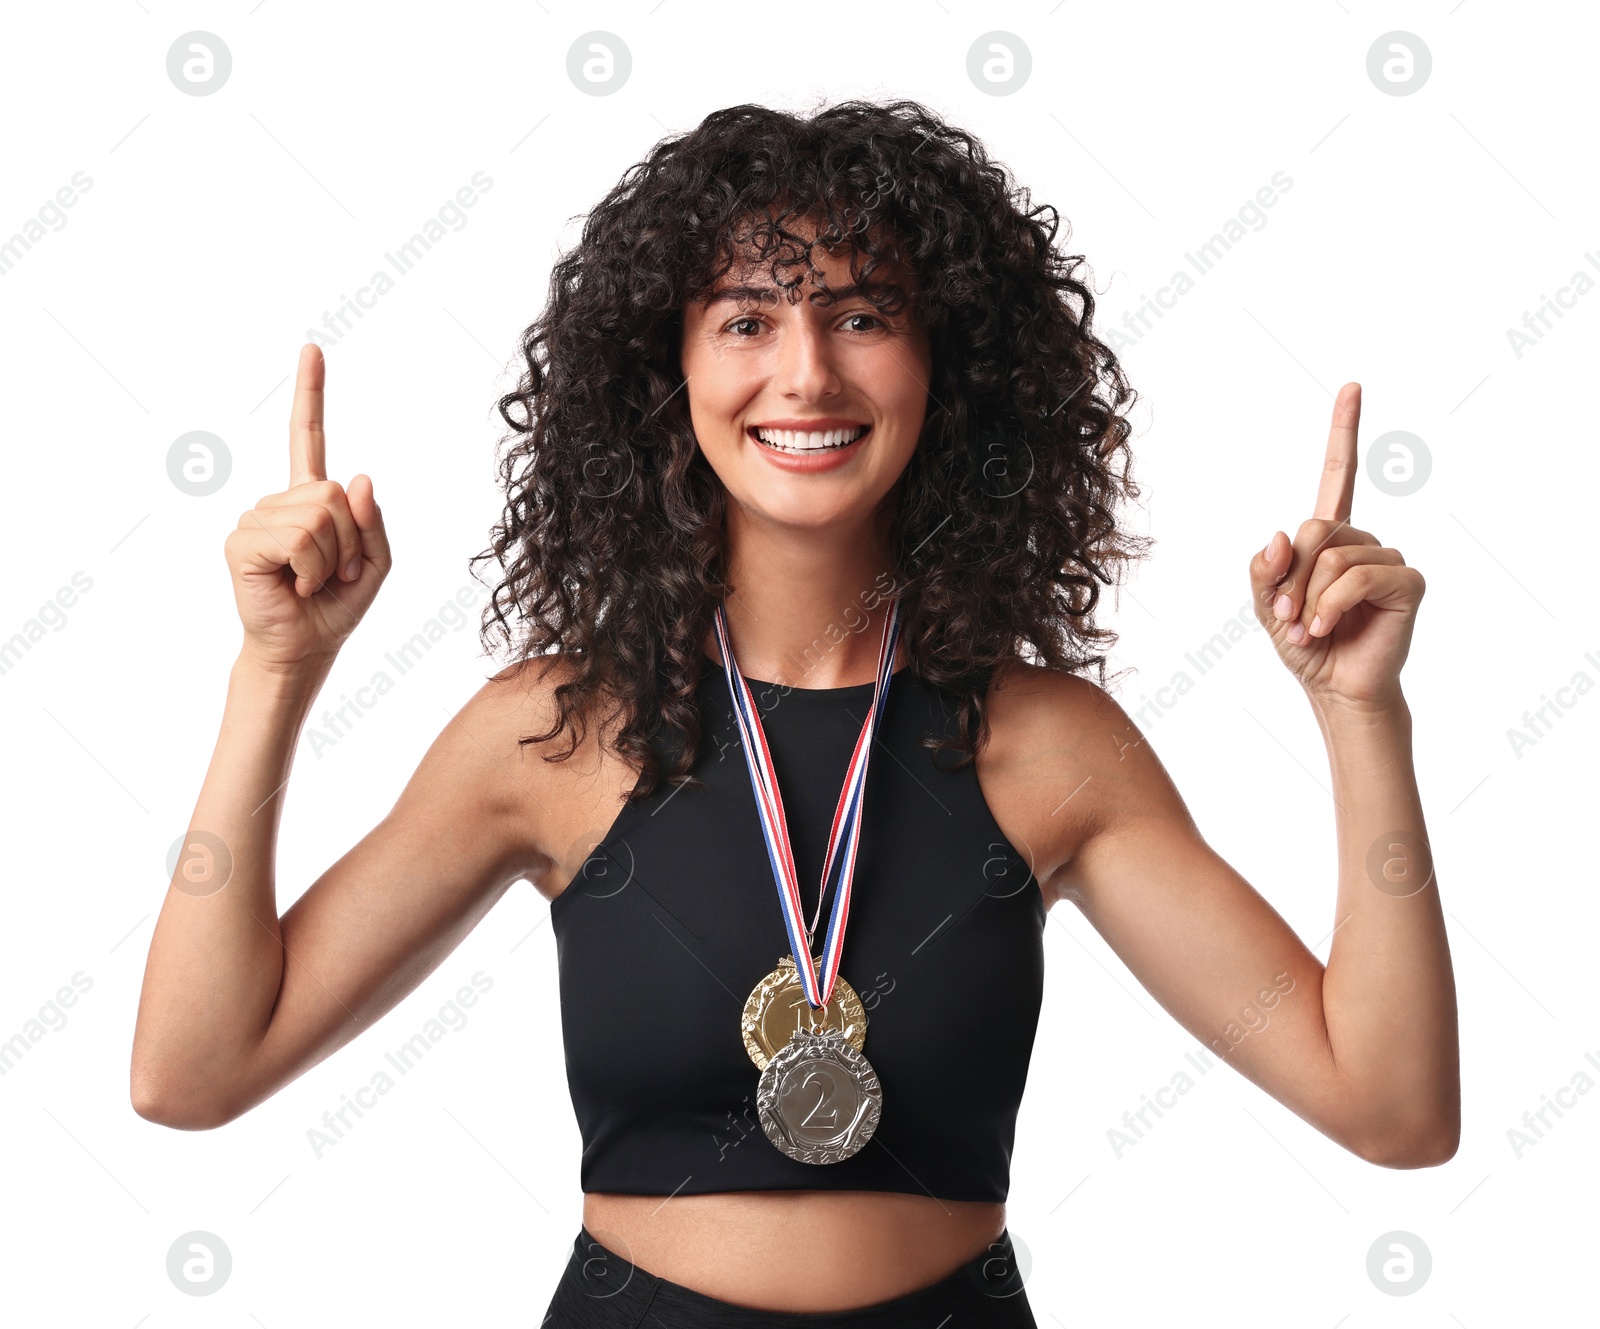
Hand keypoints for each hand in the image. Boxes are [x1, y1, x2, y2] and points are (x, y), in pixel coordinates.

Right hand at [223, 344, 391, 671]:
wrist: (304, 647)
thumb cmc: (336, 606)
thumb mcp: (376, 565)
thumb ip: (374, 523)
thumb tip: (358, 478)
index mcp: (310, 499)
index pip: (309, 437)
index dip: (311, 394)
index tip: (312, 349)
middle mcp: (279, 502)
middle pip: (333, 493)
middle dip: (349, 541)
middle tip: (333, 573)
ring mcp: (256, 518)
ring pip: (319, 518)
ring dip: (331, 559)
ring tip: (311, 581)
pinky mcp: (242, 541)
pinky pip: (298, 539)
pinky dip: (310, 568)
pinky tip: (293, 584)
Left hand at [1249, 383, 1424, 709]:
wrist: (1334, 686)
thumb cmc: (1305, 643)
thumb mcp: (1267, 605)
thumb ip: (1264, 570)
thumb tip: (1279, 536)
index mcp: (1330, 537)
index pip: (1337, 476)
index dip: (1343, 431)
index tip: (1352, 387)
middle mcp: (1363, 539)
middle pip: (1314, 528)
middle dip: (1291, 575)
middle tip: (1287, 615)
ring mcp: (1388, 557)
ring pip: (1333, 555)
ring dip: (1310, 597)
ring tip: (1310, 626)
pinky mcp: (1408, 581)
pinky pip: (1359, 575)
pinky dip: (1332, 604)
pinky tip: (1327, 627)